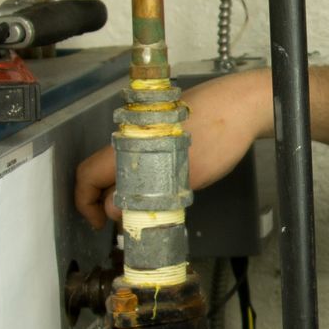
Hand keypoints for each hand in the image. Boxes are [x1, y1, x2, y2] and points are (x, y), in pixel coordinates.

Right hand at [71, 67, 271, 228]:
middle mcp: (130, 136)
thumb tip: (114, 211)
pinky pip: (139, 156)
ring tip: (145, 209)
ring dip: (125, 188)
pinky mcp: (161, 130)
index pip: (86, 175)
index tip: (98, 223)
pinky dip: (141, 176)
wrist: (243, 105)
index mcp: (127, 146)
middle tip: (123, 222)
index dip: (84, 203)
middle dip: (105, 199)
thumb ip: (141, 197)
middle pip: (100, 170)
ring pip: (121, 164)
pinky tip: (161, 189)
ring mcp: (145, 131)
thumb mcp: (180, 179)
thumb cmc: (217, 139)